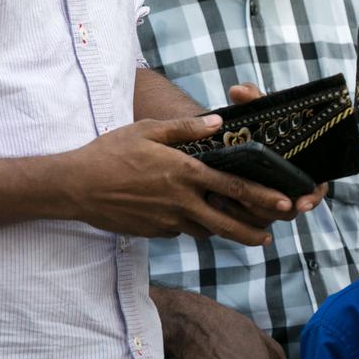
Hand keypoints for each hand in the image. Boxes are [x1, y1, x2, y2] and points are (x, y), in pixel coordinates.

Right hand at [57, 115, 298, 244]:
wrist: (75, 186)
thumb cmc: (110, 152)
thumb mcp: (147, 130)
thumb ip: (186, 128)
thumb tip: (218, 122)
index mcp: (184, 173)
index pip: (233, 188)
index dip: (262, 197)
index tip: (284, 204)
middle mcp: (181, 201)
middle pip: (227, 222)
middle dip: (252, 231)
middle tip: (270, 236)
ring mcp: (168, 221)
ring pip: (205, 230)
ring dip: (221, 230)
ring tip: (238, 229)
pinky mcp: (156, 233)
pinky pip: (182, 231)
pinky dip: (191, 226)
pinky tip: (191, 218)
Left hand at [214, 81, 329, 217]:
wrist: (238, 135)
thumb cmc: (258, 123)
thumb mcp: (260, 110)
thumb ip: (253, 98)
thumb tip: (238, 91)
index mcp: (303, 169)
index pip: (316, 190)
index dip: (311, 199)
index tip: (301, 203)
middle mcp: (290, 189)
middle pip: (289, 210)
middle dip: (273, 209)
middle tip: (254, 202)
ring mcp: (270, 201)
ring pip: (267, 219)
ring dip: (253, 214)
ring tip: (235, 201)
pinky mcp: (251, 208)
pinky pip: (248, 221)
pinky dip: (236, 215)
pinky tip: (219, 203)